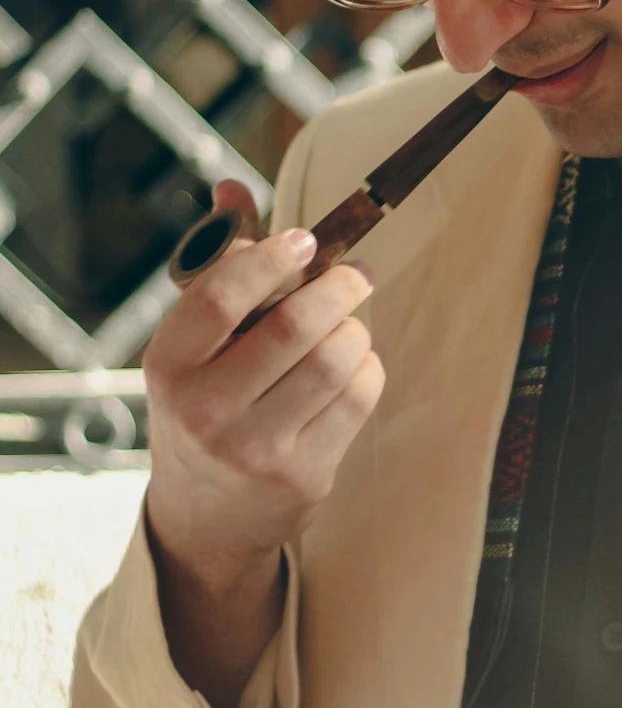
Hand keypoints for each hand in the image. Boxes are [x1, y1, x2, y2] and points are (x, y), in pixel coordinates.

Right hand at [143, 179, 384, 707]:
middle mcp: (205, 411)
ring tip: (350, 325)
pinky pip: (360, 398)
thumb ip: (216, 265)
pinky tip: (353, 366)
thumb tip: (232, 189)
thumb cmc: (204, 406)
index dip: (270, 258)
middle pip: (294, 326)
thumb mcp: (190, 346)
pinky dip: (368, 368)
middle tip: (354, 274)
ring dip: (357, 329)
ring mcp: (256, 448)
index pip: (219, 297)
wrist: (206, 517)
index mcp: (167, 366)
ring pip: (337, 360)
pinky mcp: (304, 475)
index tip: (303, 240)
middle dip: (337, 287)